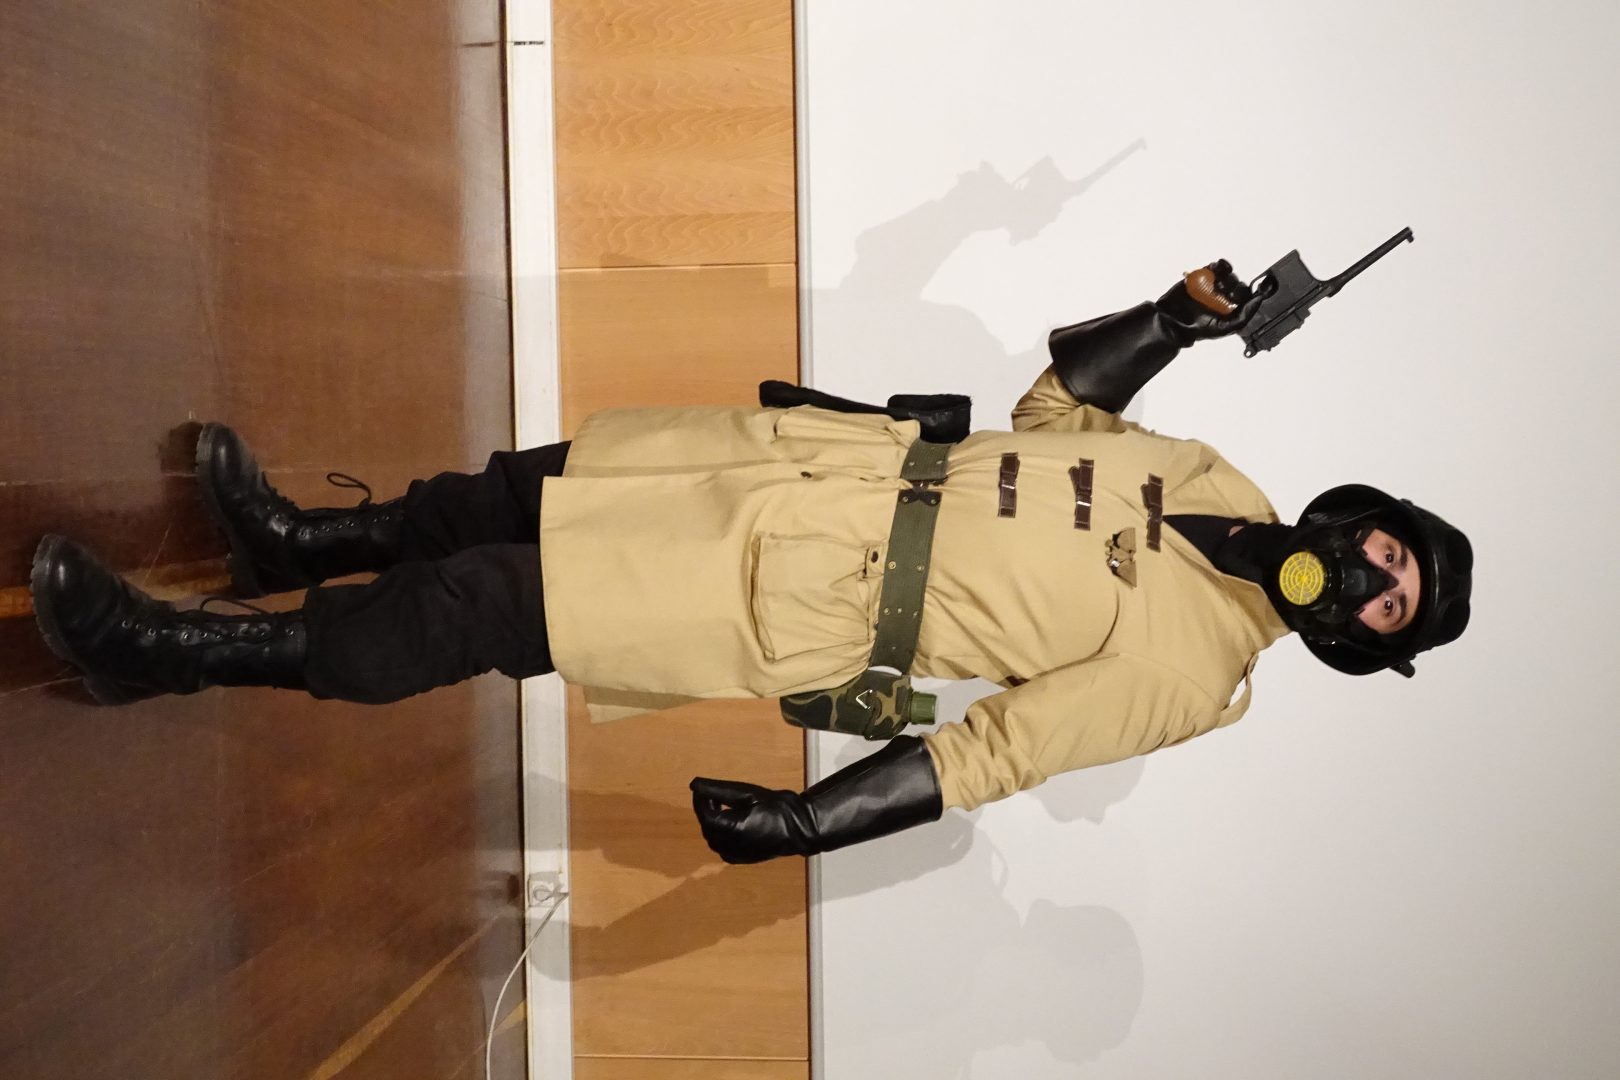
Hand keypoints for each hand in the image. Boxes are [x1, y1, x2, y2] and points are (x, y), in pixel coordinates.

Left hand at [690, 777, 816, 863]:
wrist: (800, 829)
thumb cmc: (776, 808)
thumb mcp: (747, 793)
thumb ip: (718, 790)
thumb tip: (693, 784)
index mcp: (731, 830)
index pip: (704, 815)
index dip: (699, 800)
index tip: (701, 787)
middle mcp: (729, 847)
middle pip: (706, 826)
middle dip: (706, 809)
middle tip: (714, 793)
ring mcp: (733, 855)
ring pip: (711, 837)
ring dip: (712, 821)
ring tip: (723, 804)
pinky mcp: (739, 859)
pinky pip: (721, 845)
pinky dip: (720, 833)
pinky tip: (731, 820)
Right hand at [1155, 259, 1273, 341]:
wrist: (1172, 321)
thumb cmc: (1196, 329)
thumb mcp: (1225, 328)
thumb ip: (1243, 316)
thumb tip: (1259, 300)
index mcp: (1232, 308)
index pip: (1247, 296)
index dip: (1249, 292)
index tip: (1249, 291)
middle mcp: (1224, 296)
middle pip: (1238, 283)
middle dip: (1234, 286)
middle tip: (1226, 293)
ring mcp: (1214, 285)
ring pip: (1229, 274)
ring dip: (1227, 276)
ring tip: (1217, 284)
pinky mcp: (1203, 276)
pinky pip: (1216, 266)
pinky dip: (1220, 265)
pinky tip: (1216, 270)